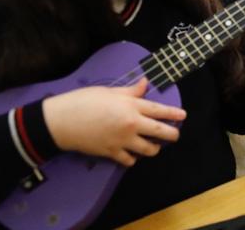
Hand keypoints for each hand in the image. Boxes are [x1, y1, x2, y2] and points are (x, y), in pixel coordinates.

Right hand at [43, 79, 185, 166]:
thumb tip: (145, 83)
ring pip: (149, 150)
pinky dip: (133, 158)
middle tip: (175, 134)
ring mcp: (123, 140)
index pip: (160, 111)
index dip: (174, 114)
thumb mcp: (109, 91)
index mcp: (132, 106)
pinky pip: (130, 160)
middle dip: (172, 134)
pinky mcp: (112, 153)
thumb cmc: (84, 101)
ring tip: (153, 145)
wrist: (62, 121)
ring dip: (154, 148)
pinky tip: (132, 153)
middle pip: (161, 132)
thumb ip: (131, 91)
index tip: (183, 116)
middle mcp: (131, 124)